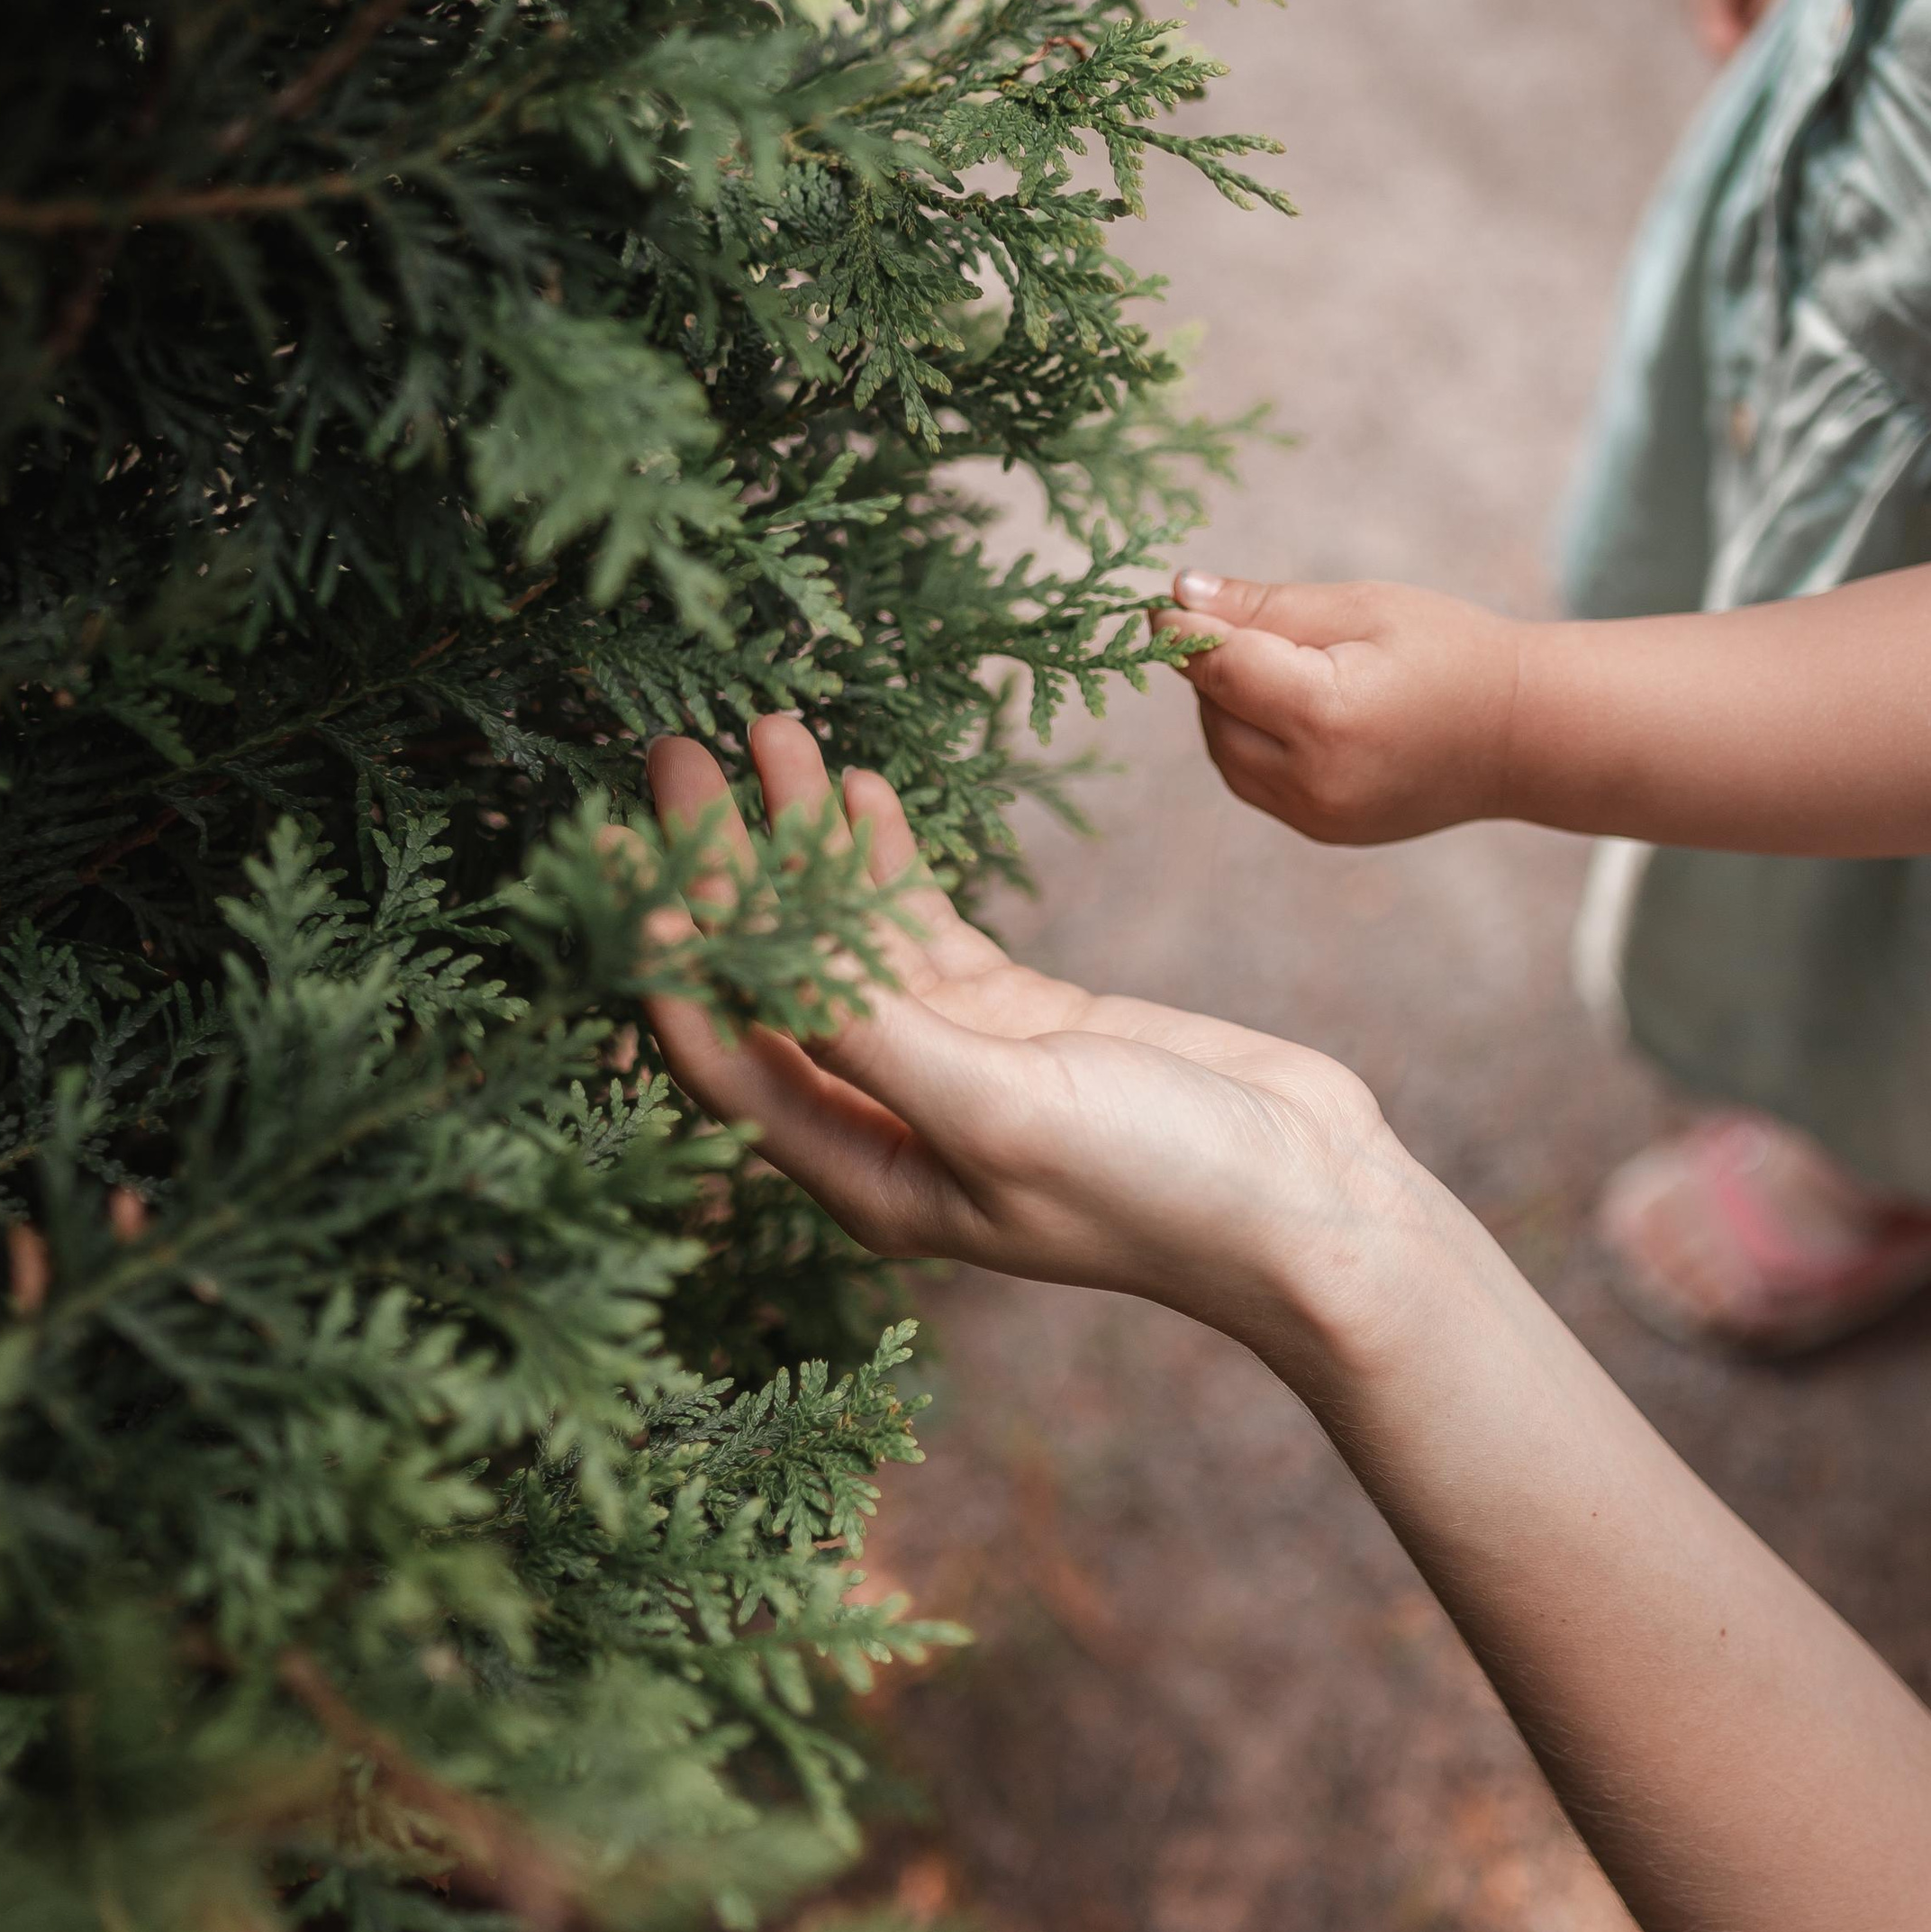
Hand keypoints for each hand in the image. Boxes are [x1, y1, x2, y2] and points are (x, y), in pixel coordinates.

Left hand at [638, 717, 1426, 1364]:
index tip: (620, 847)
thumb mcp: (1004, 1113)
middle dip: (716, 866)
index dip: (666, 952)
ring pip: (840, 935)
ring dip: (798, 840)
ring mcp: (949, 1061)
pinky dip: (881, 859)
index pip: (720, 1052)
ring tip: (764, 730)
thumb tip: (752, 963)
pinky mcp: (1012, 1017)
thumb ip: (877, 1038)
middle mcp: (885, 1120)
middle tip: (672, 754)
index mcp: (862, 1173)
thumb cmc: (1161, 1186)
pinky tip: (856, 785)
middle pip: (766, 977)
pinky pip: (916, 926)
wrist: (1309, 1201)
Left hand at [1162, 572, 1524, 843]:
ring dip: (1224, 708)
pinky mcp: (1324, 830)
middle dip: (1208, 669)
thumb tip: (1178, 595)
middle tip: (1223, 624)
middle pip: (1213, 714)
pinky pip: (1254, 782)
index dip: (1180, 632)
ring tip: (1265, 664)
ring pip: (1225, 754)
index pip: (1218, 669)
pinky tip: (1286, 707)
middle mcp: (1313, 778)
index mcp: (1326, 713)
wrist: (1524, 734)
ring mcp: (1318, 815)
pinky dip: (1249, 743)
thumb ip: (1265, 607)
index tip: (1160, 602)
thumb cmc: (1451, 651)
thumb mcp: (1361, 607)